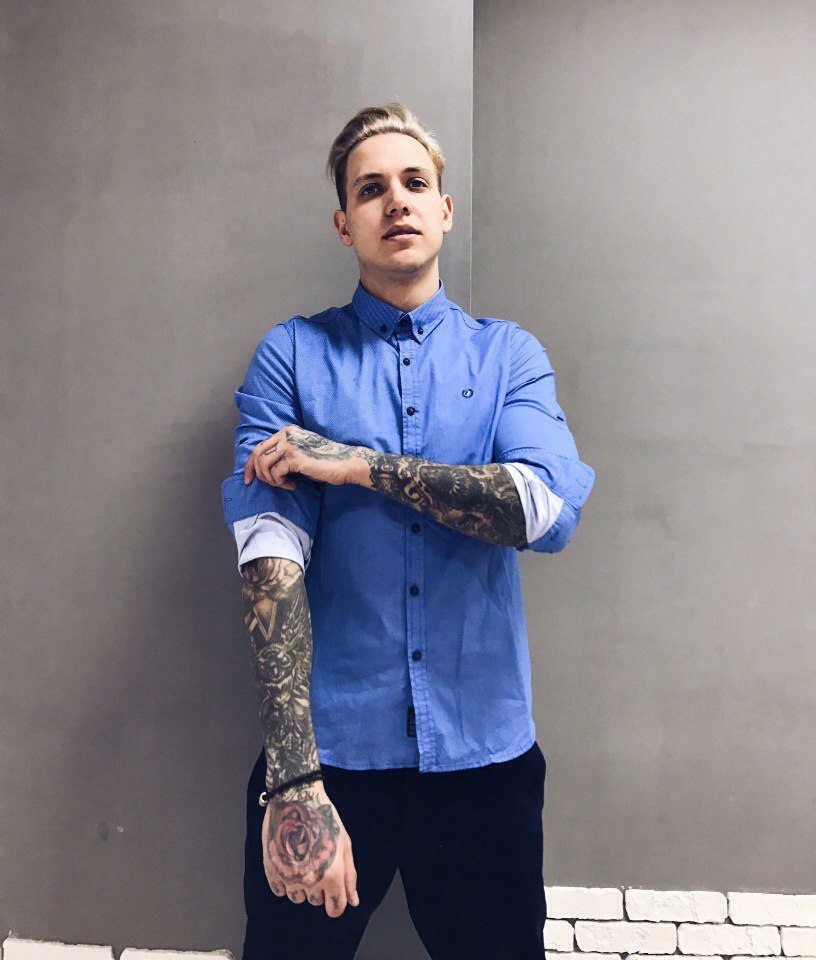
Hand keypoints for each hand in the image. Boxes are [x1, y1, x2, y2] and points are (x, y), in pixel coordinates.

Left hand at [244, 425, 368, 488]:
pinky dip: (281, 483)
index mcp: (287, 431)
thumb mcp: (300, 451)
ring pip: (264, 465)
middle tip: (268, 484)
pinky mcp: (294, 458)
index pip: (259, 446)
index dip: (250, 464)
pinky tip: (292, 485)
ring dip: (271, 479)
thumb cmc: (324, 460)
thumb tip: (261, 466)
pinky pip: (276, 473)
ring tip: (283, 484)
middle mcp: (286, 434)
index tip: (249, 478)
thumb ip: (283, 452)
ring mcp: (290, 445)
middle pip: (257, 454)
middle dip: (257, 472)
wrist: (344, 463)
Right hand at [261, 778, 359, 918]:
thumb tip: (353, 902)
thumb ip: (350, 876)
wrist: (297, 797)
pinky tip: (289, 859)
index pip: (335, 909)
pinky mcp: (272, 870)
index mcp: (332, 875)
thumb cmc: (325, 819)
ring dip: (301, 885)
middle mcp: (310, 880)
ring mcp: (289, 876)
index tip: (333, 895)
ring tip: (302, 858)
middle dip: (319, 887)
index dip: (336, 903)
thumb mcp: (345, 844)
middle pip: (316, 901)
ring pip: (297, 898)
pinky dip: (284, 880)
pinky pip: (280, 891)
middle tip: (317, 861)